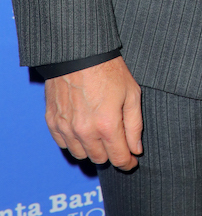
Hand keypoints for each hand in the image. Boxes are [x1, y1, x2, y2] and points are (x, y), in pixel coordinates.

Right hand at [44, 56, 141, 170]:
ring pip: (81, 154)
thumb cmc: (108, 70)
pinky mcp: (53, 121)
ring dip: (92, 149)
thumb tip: (136, 149)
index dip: (128, 162)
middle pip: (100, 159)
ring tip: (99, 133)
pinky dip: (74, 141)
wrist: (79, 53)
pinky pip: (64, 143)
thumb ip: (134, 125)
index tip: (131, 161)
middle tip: (117, 141)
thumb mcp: (131, 93)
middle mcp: (84, 132)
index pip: (119, 158)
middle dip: (111, 153)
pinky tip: (82, 129)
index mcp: (107, 126)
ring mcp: (66, 128)